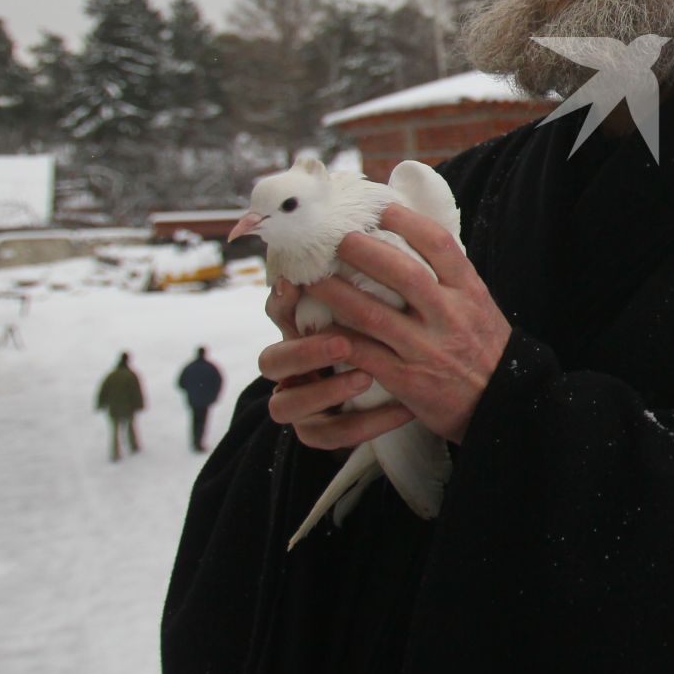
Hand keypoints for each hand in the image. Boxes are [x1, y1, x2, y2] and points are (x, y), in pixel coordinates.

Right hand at [260, 279, 413, 449]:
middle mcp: (289, 368)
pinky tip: (404, 410)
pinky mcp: (318, 432)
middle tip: (343, 343)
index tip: (296, 285)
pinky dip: (368, 423)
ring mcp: (298, 403)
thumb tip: (378, 237)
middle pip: (270, 362)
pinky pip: (331, 436)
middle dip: (304, 351)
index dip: (281, 302)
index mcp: (298, 332)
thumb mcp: (375, 310)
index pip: (277, 314)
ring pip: (284, 406)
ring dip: (326, 391)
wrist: (397, 394)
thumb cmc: (382, 338)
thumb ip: (365, 285)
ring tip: (366, 377)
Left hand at [308, 203, 510, 444]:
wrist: (501, 403)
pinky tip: (314, 328)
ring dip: (336, 293)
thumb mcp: (479, 304)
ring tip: (311, 278)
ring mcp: (427, 348)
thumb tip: (414, 237)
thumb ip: (450, 276)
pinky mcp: (407, 379)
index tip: (380, 209)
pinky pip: (363, 354)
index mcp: (469, 292)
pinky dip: (336, 340)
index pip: (439, 245)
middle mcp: (449, 316)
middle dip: (364, 251)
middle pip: (403, 273)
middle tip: (335, 238)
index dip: (408, 222)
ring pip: (372, 314)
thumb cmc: (484, 348)